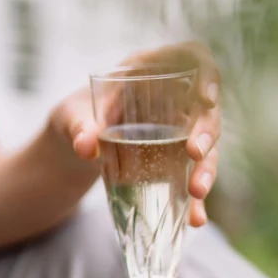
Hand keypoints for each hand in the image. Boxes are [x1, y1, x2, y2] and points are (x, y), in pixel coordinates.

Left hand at [49, 42, 220, 226]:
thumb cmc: (74, 117)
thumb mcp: (70, 117)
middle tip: (196, 153)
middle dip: (207, 131)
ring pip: (207, 145)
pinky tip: (196, 219)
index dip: (207, 75)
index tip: (205, 98)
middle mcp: (174, 100)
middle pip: (206, 108)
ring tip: (197, 192)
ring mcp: (180, 132)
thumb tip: (87, 146)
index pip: (193, 59)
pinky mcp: (177, 162)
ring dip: (207, 168)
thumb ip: (78, 126)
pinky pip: (193, 177)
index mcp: (152, 72)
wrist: (72, 147)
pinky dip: (195, 200)